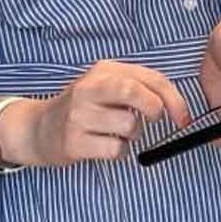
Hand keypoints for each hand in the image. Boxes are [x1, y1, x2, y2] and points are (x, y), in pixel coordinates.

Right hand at [16, 60, 189, 166]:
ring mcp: (79, 115)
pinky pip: (115, 149)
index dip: (174, 98)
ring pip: (129, 126)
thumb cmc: (83, 108)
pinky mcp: (73, 141)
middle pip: (135, 92)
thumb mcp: (107, 87)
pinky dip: (118, 151)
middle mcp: (89, 88)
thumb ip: (138, 88)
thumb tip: (174, 105)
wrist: (37, 128)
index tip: (183, 117)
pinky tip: (104, 144)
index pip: (150, 77)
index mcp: (104, 70)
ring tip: (116, 132)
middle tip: (153, 119)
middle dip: (154, 109)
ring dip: (132, 135)